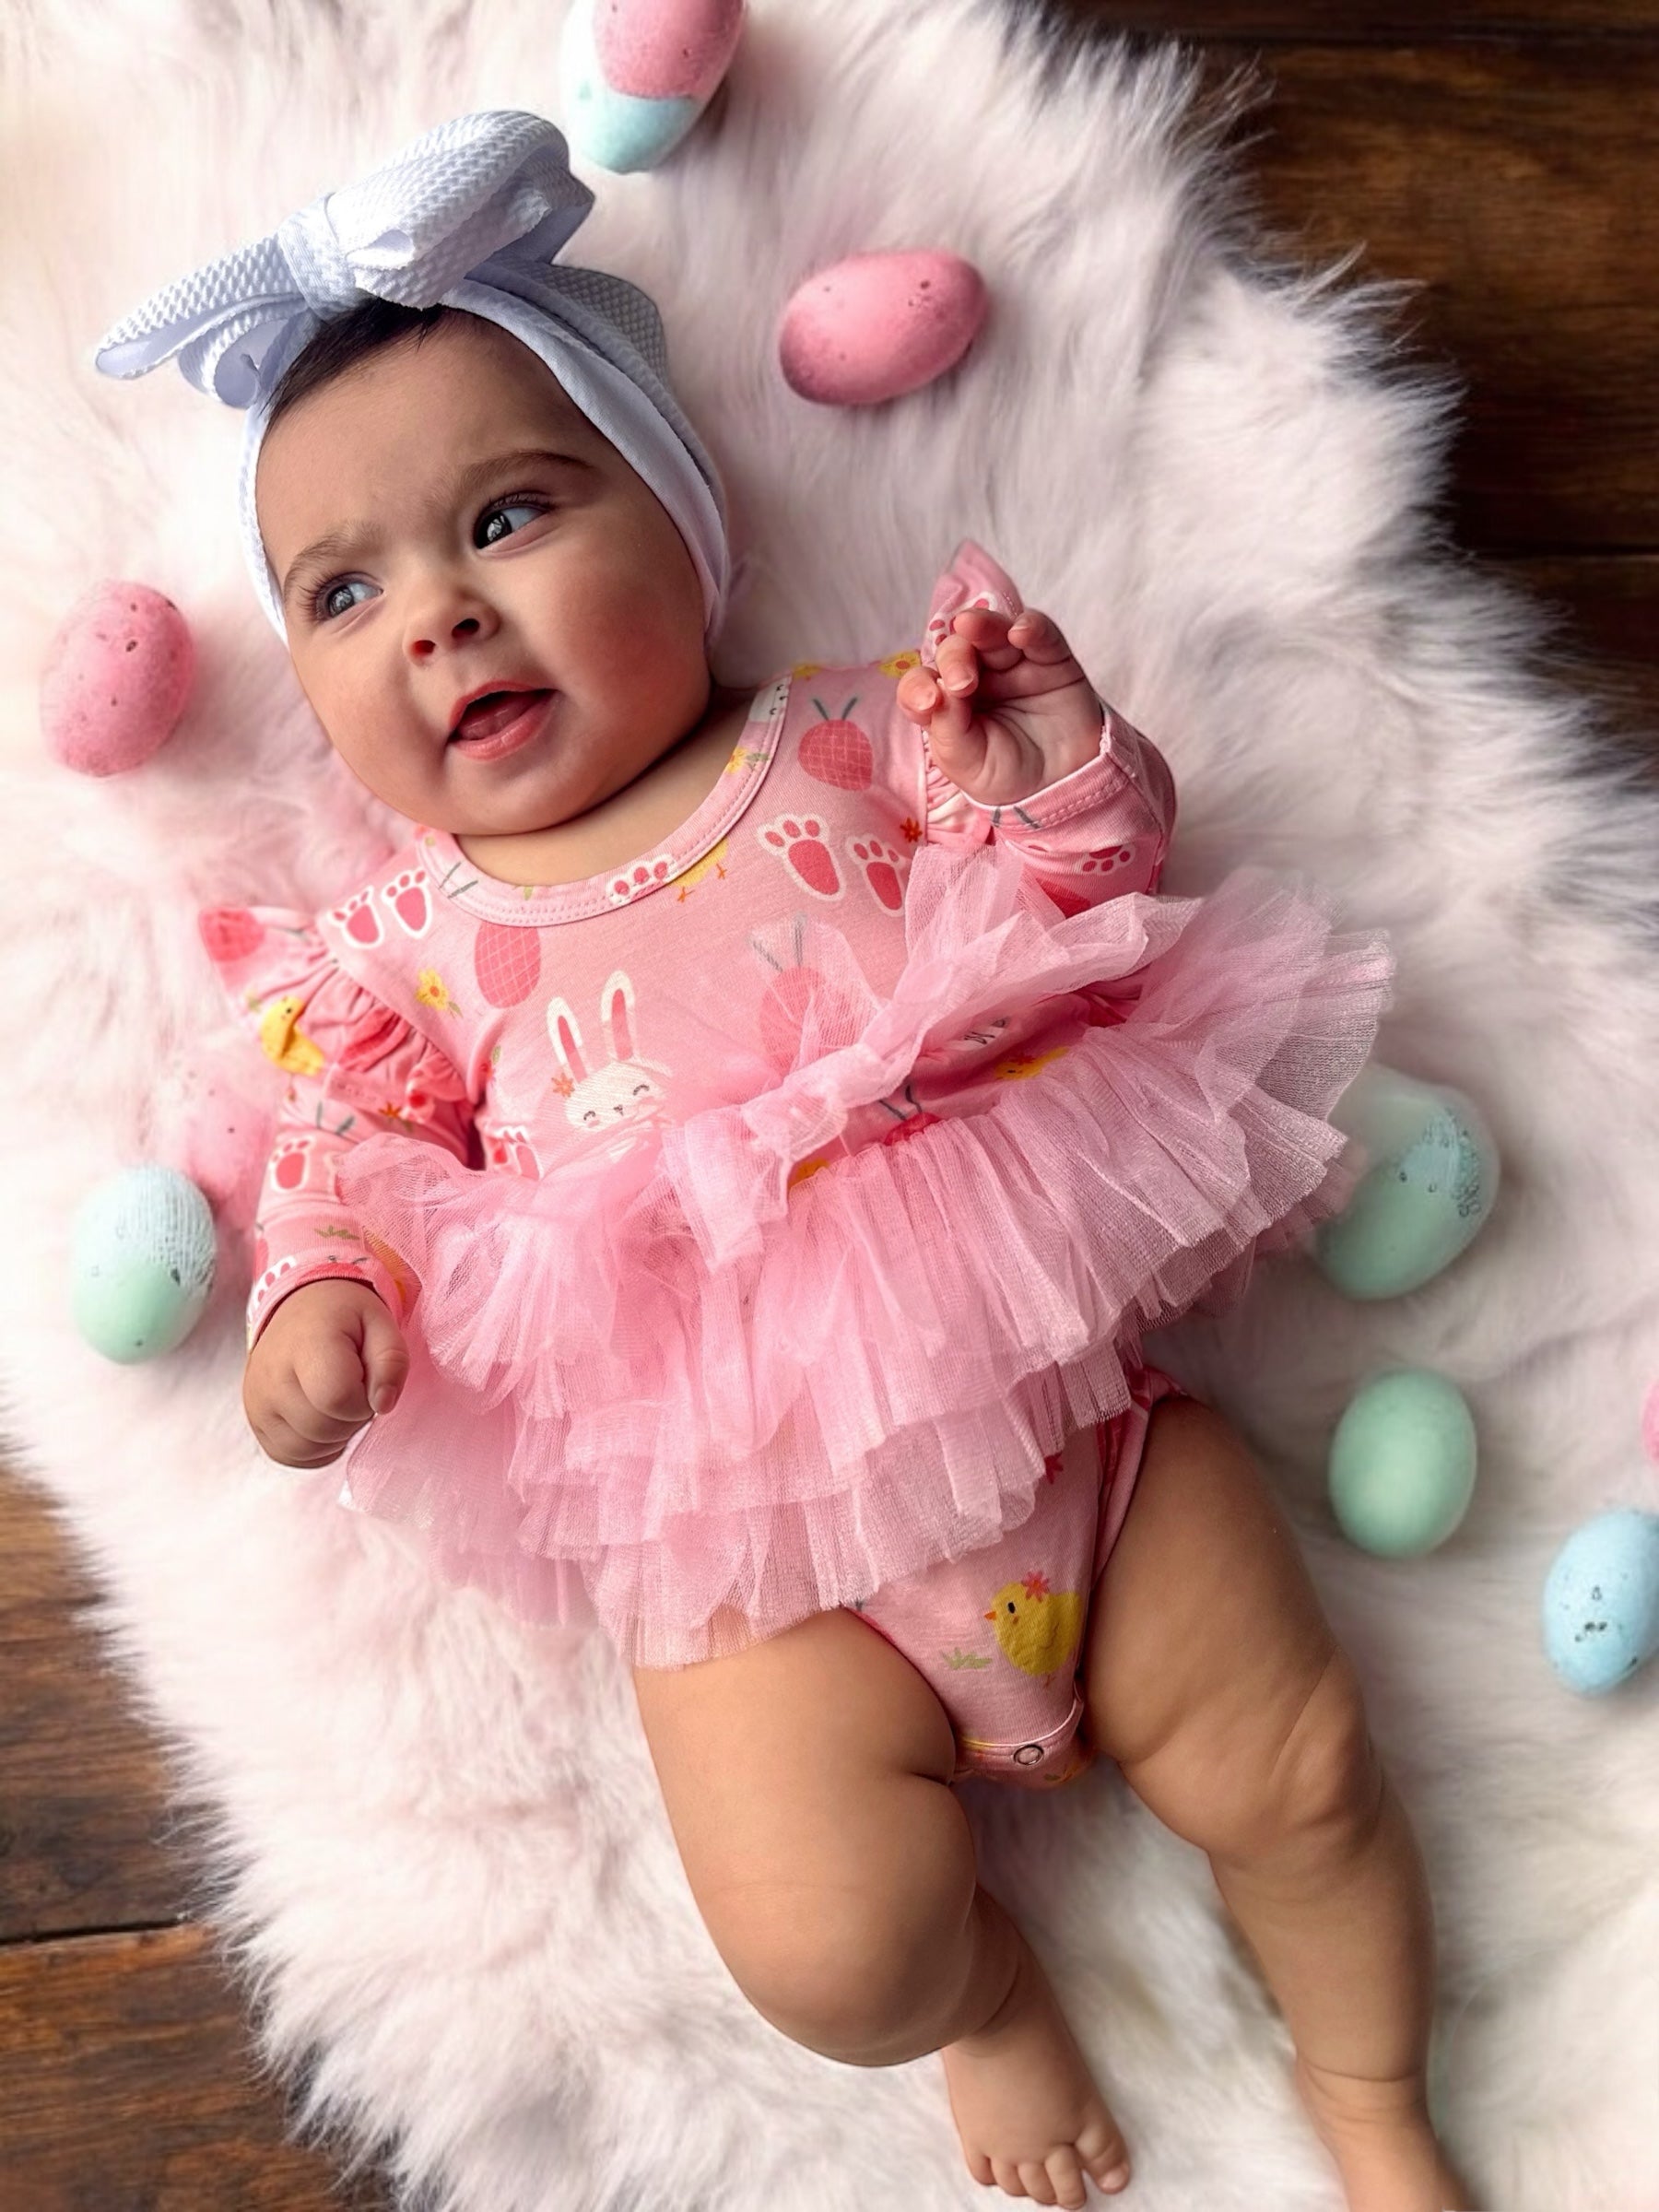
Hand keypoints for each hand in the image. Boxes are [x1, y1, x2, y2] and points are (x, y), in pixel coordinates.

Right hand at [242, 1277, 407, 1469]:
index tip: (365, 1377)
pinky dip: (316, 1446)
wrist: (300, 1312)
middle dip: (353, 1416)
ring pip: (307, 1448)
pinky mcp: (255, 1422)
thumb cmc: (345, 1319)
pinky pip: (291, 1455)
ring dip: (335, 1434)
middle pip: (324, 1428)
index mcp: (305, 1344)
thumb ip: (391, 1362)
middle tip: (354, 1386)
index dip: (364, 1397)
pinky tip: (323, 1417)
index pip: (338, 1398)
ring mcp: (257, 1402)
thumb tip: (384, 1405)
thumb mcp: (381, 1324)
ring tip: (337, 1400)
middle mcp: (271, 1377)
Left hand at [896, 604, 1103, 806]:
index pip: (923, 682)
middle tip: (961, 683)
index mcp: (948, 702)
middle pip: (956, 650)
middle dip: (953, 659)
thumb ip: (947, 727)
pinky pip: (1041, 635)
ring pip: (993, 631)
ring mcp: (1013, 664)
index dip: (919, 687)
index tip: (927, 703)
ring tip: (970, 627)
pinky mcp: (1050, 659)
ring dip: (982, 627)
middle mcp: (977, 676)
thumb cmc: (1006, 776)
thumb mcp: (967, 763)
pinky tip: (1020, 633)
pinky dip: (1031, 627)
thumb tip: (937, 688)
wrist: (1060, 788)